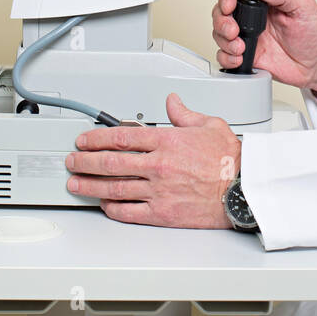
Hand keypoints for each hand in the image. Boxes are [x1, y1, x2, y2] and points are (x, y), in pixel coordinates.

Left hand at [66, 93, 240, 228]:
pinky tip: (103, 204)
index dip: (96, 138)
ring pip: (114, 188)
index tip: (84, 140)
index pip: (121, 136)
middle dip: (85, 161)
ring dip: (90, 185)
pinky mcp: (163, 213)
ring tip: (75, 184)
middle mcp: (158, 165)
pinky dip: (112, 208)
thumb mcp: (209, 124)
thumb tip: (172, 102)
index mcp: (166, 140)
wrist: (244, 189)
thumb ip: (185, 114)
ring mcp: (158, 190)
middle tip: (72, 161)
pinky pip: (129, 211)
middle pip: (110, 162)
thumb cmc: (230, 159)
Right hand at [213, 0, 316, 95]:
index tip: (229, 6)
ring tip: (241, 48)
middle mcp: (252, 18)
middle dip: (221, 22)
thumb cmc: (315, 33)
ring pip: (219, 34)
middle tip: (233, 31)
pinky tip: (239, 59)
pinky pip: (226, 56)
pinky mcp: (248, 57)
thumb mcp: (304, 6)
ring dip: (224, 41)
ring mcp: (248, 37)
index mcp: (264, 1)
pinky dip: (227, 58)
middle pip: (221, 12)